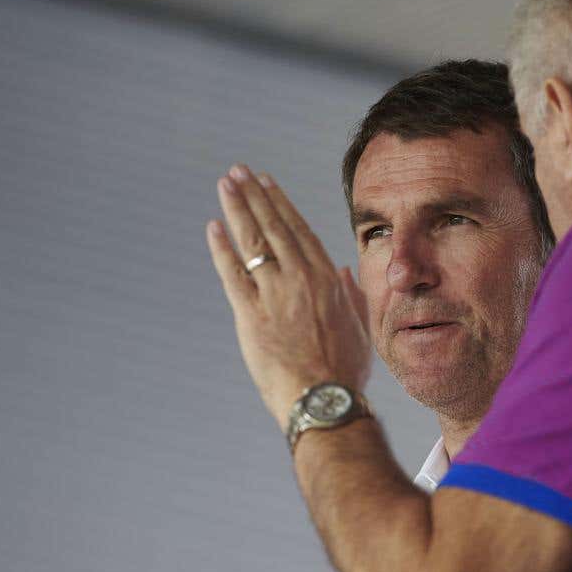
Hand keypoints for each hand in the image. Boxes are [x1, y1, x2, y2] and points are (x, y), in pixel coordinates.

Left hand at [205, 164, 371, 430]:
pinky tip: (213, 227)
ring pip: (252, 241)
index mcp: (326, 279)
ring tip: (225, 184)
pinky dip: (221, 247)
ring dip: (237, 209)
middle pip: (273, 226)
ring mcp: (274, 294)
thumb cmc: (344, 372)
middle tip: (238, 172)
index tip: (267, 183)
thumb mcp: (359, 328)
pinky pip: (232, 273)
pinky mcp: (250, 314)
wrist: (325, 400)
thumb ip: (350, 295)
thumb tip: (342, 270)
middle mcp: (300, 278)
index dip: (280, 203)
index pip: (299, 230)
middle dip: (254, 195)